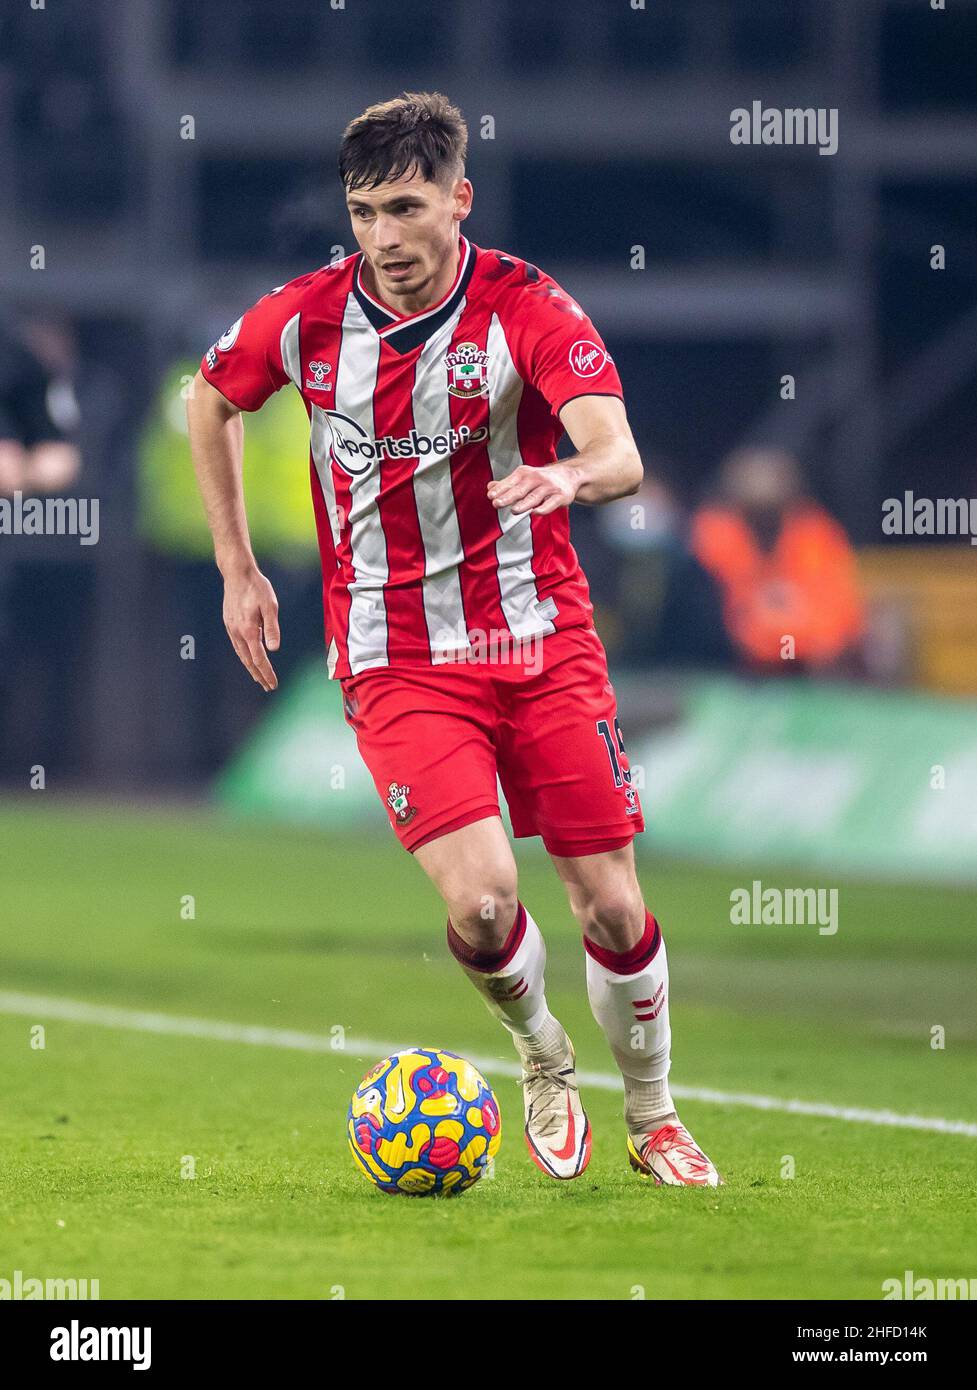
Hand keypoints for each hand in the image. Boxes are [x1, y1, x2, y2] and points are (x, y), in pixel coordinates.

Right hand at [221, 563, 279, 690]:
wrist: (237, 573)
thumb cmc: (257, 587)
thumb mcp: (270, 605)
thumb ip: (272, 628)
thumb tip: (274, 649)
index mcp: (248, 630)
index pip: (259, 659)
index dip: (267, 673)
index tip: (273, 684)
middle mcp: (237, 632)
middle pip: (249, 660)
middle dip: (259, 675)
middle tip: (268, 687)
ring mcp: (231, 628)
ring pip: (241, 654)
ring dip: (251, 667)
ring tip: (258, 677)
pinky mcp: (229, 623)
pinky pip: (237, 645)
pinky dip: (244, 656)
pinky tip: (248, 657)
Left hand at [487, 463, 578, 516]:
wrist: (568, 475)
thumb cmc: (542, 479)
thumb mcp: (524, 478)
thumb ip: (507, 484)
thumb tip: (490, 487)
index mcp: (525, 473)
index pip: (510, 482)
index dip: (500, 489)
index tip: (491, 496)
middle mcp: (537, 478)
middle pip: (520, 489)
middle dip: (508, 497)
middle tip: (497, 503)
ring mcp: (549, 487)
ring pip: (534, 497)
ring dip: (524, 504)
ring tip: (514, 510)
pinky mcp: (560, 496)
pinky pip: (551, 503)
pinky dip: (543, 508)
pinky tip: (535, 512)